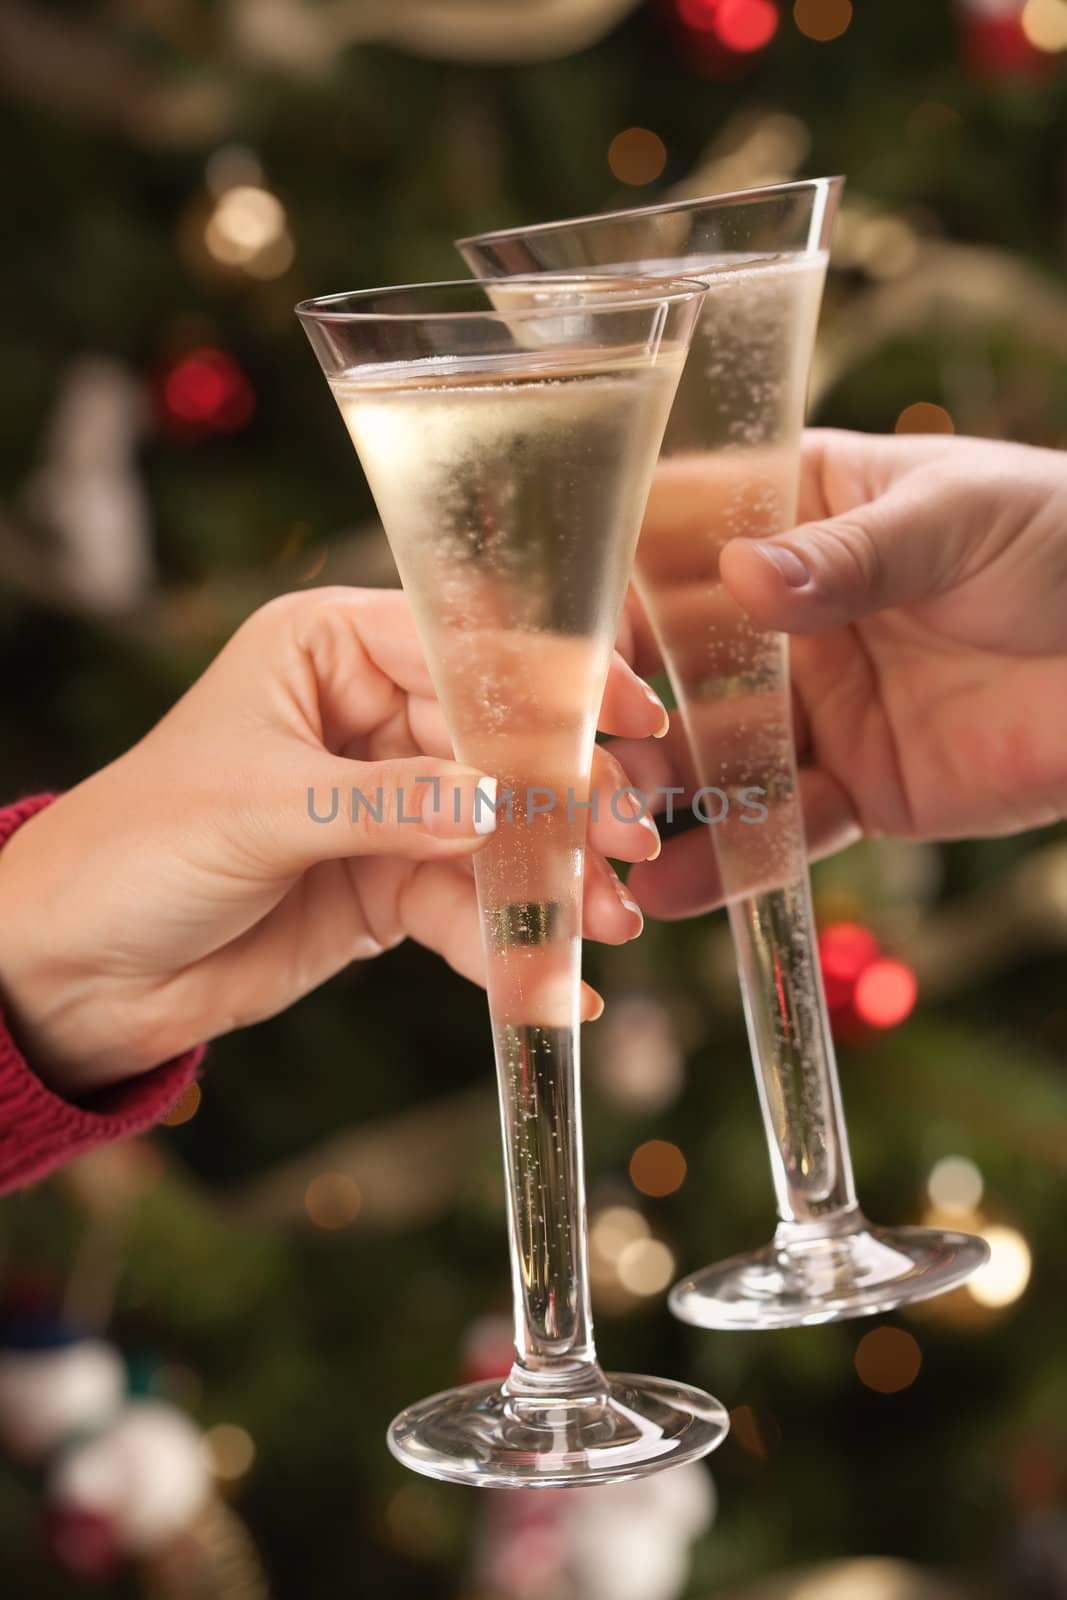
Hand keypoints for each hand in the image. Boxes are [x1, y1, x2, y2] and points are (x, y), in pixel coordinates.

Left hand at [0, 588, 664, 1092]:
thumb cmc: (135, 849)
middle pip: (499, 744)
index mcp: (329, 649)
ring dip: (556, 879)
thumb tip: (503, 802)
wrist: (75, 972)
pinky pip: (467, 906)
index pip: (462, 644)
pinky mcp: (389, 884)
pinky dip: (510, 944)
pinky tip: (557, 983)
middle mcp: (368, 716)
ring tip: (613, 923)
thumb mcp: (261, 809)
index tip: (626, 718)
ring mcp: (387, 803)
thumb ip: (387, 803)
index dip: (550, 678)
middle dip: (567, 798)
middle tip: (629, 843)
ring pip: (498, 831)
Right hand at [616, 430, 1066, 917]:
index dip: (606, 596)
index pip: (669, 546)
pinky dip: (728, 863)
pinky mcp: (854, 788)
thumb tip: (740, 578)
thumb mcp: (959, 522)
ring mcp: (813, 706)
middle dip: (614, 718)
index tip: (558, 647)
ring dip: (650, 799)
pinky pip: (781, 830)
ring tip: (600, 841)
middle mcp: (781, 615)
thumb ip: (851, 555)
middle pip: (669, 666)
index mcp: (793, 512)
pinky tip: (663, 891)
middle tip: (572, 766)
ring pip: (709, 758)